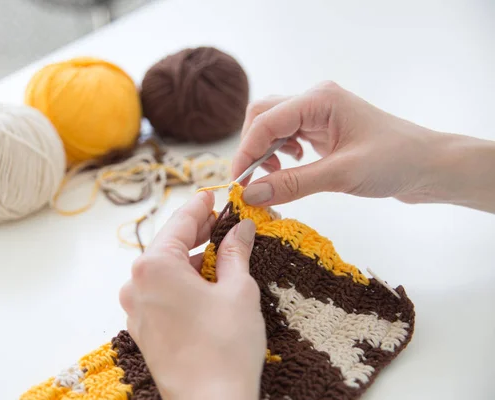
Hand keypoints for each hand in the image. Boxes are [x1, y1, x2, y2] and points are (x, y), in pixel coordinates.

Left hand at [119, 191, 265, 399]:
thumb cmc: (224, 347)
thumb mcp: (238, 290)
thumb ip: (235, 253)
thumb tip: (241, 230)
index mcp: (154, 267)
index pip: (180, 224)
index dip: (199, 208)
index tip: (211, 195)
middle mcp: (136, 284)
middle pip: (169, 246)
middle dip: (197, 233)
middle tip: (223, 223)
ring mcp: (136, 308)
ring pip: (165, 270)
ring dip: (191, 259)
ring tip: (221, 253)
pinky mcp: (143, 329)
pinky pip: (161, 292)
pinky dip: (182, 282)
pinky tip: (206, 282)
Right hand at [232, 81, 494, 212]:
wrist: (429, 166)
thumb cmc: (395, 162)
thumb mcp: (341, 175)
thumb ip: (292, 183)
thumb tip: (250, 194)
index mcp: (319, 100)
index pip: (266, 121)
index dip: (246, 152)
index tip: (237, 184)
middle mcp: (315, 101)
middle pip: (263, 116)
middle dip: (252, 149)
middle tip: (250, 183)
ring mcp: (318, 114)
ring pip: (272, 127)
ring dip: (264, 152)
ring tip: (272, 179)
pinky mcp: (322, 130)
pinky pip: (287, 137)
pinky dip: (279, 155)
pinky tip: (291, 169)